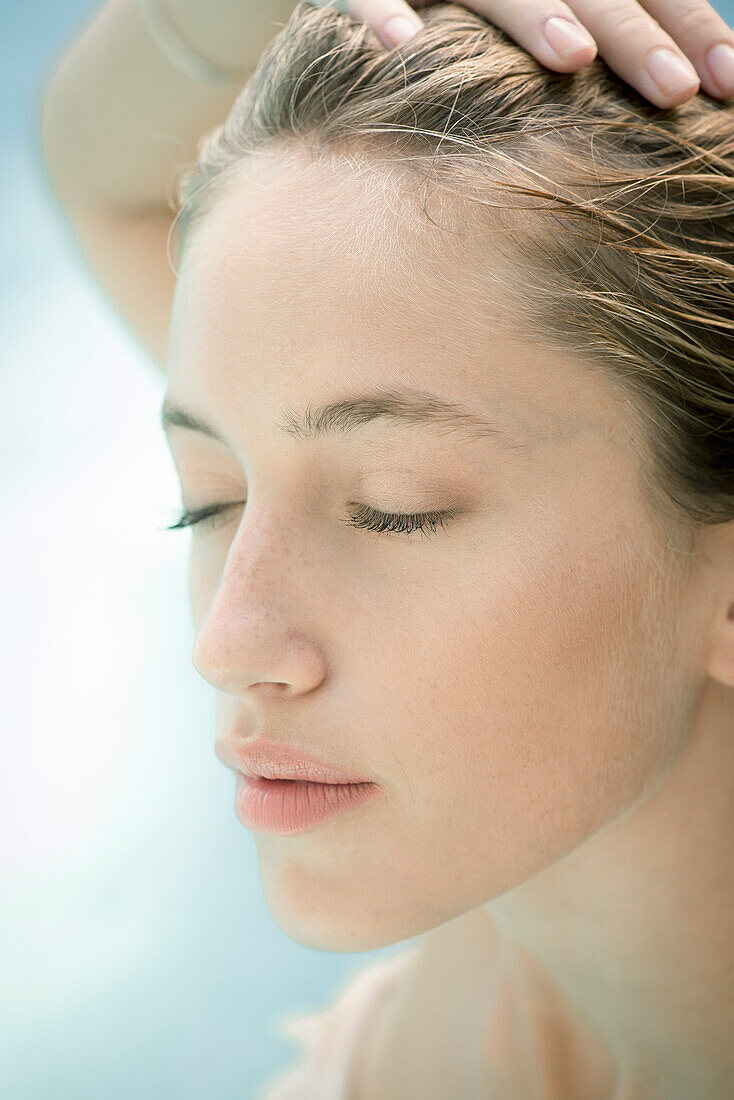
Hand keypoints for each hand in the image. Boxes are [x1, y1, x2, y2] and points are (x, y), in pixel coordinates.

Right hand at [320, 0, 733, 107]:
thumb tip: (689, 89)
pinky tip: (403, 47)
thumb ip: (604, 36)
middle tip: (674, 92)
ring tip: (573, 60)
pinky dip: (384, 10)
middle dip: (635, 35)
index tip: (728, 87)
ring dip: (534, 12)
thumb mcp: (557, 20)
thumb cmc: (485, 23)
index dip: (692, 30)